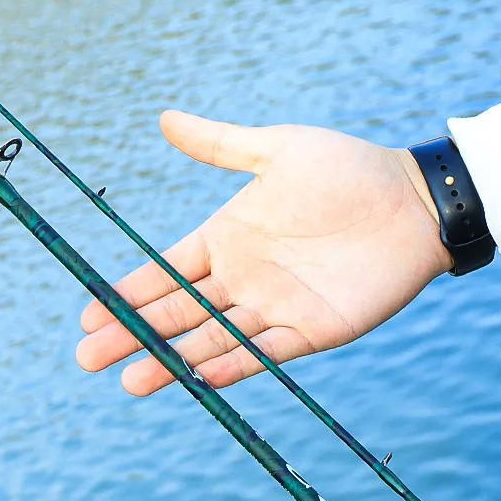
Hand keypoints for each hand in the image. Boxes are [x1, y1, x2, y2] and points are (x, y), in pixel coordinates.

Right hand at [76, 111, 451, 393]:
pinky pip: (266, 353)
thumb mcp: (278, 150)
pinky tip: (200, 377)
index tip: (88, 313)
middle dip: (133, 333)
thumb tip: (164, 119)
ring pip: (213, 339)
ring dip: (173, 360)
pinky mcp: (314, 331)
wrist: (413, 202)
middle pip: (178, 312)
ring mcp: (277, 307)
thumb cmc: (350, 170)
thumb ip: (222, 145)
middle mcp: (245, 278)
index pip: (166, 270)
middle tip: (87, 358)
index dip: (128, 292)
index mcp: (229, 236)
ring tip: (132, 381)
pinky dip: (235, 365)